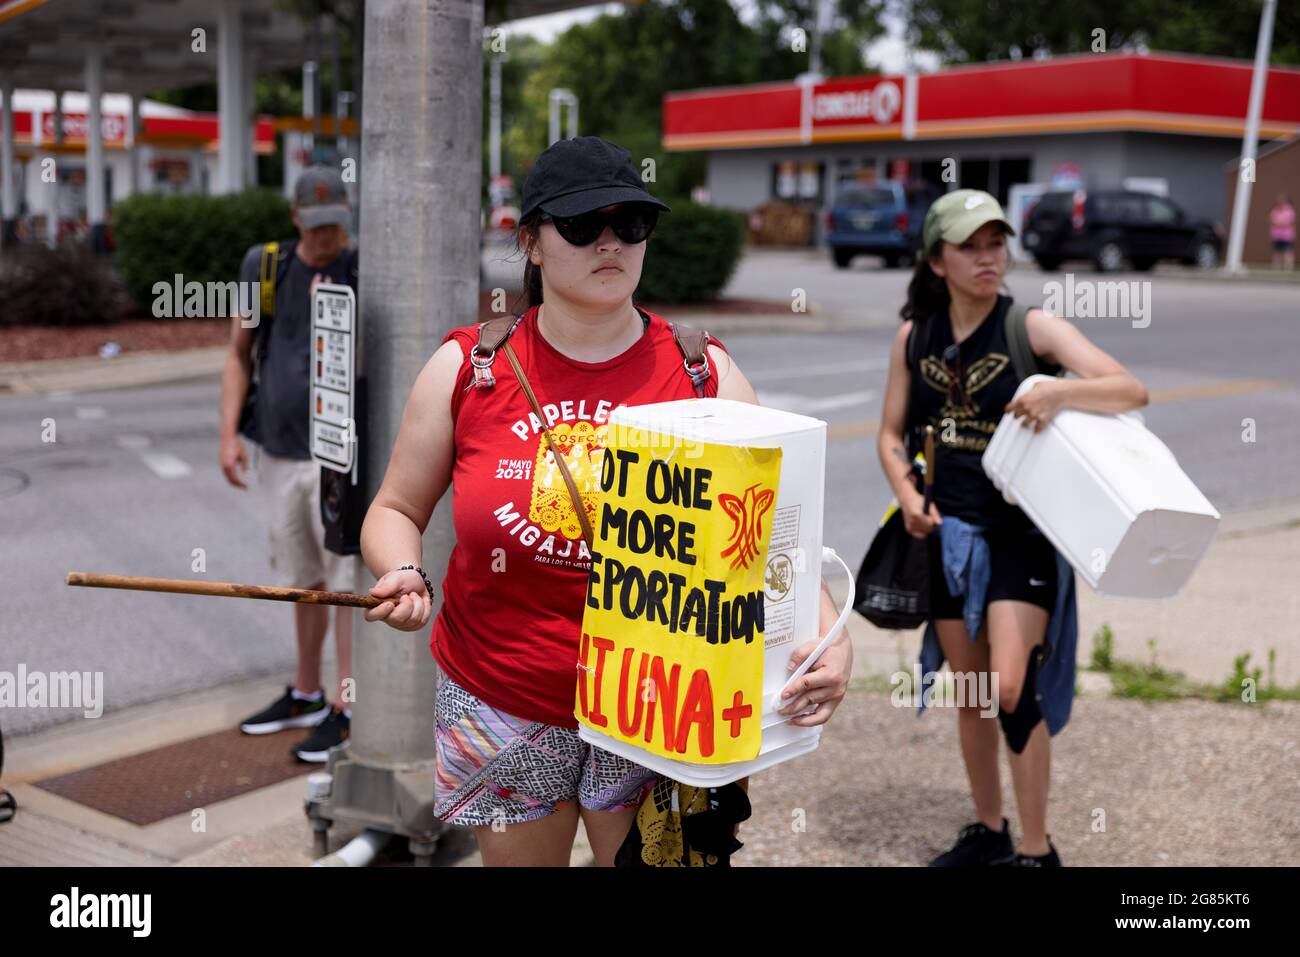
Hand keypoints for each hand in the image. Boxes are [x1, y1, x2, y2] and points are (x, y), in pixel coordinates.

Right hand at [220, 434, 249, 488]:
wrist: (227, 438)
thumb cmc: (236, 445)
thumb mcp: (244, 455)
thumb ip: (245, 465)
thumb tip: (246, 474)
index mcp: (229, 465)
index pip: (234, 479)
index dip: (240, 484)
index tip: (246, 487)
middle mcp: (224, 466)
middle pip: (230, 480)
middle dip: (237, 485)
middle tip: (245, 487)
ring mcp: (222, 464)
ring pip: (227, 477)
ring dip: (234, 482)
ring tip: (241, 484)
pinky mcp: (222, 462)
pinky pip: (226, 473)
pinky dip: (231, 477)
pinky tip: (237, 478)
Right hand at [364, 568, 432, 631]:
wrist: (415, 582)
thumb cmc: (402, 580)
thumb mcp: (395, 578)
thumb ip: (386, 586)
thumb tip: (373, 592)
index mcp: (377, 605)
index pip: (371, 616)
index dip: (380, 612)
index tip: (390, 603)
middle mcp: (387, 617)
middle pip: (396, 619)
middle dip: (407, 604)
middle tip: (408, 595)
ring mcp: (400, 624)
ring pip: (413, 620)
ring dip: (418, 604)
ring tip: (413, 595)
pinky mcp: (413, 625)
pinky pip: (422, 621)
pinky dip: (425, 608)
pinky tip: (421, 601)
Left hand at [778, 600, 852, 726]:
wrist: (843, 650)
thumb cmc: (827, 648)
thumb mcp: (813, 646)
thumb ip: (800, 655)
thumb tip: (789, 668)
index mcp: (831, 674)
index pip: (808, 684)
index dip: (793, 690)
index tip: (782, 695)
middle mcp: (836, 688)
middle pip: (810, 700)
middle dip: (793, 707)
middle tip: (780, 710)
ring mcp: (837, 696)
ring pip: (818, 714)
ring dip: (802, 718)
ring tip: (788, 720)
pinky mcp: (836, 700)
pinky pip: (824, 716)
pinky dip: (811, 720)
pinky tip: (799, 720)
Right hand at [900, 488, 941, 538]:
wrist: (906, 500)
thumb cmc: (919, 501)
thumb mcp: (929, 504)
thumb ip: (935, 514)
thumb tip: (940, 523)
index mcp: (916, 515)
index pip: (930, 523)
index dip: (933, 519)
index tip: (930, 514)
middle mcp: (912, 522)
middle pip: (928, 529)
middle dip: (931, 525)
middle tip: (928, 517)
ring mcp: (909, 527)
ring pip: (925, 533)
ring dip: (927, 528)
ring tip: (925, 520)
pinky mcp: (908, 530)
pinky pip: (920, 535)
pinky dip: (923, 532)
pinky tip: (922, 525)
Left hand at [1004, 380, 1065, 432]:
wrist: (1062, 393)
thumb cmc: (1050, 387)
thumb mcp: (1036, 385)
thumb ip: (1029, 391)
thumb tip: (1029, 392)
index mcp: (1023, 399)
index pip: (1010, 407)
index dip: (1008, 410)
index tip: (1007, 412)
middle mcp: (1027, 408)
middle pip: (1017, 416)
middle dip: (1017, 415)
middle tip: (1018, 416)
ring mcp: (1034, 415)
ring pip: (1025, 424)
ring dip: (1025, 424)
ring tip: (1025, 424)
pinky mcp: (1043, 420)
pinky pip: (1037, 428)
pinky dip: (1037, 429)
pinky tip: (1036, 430)